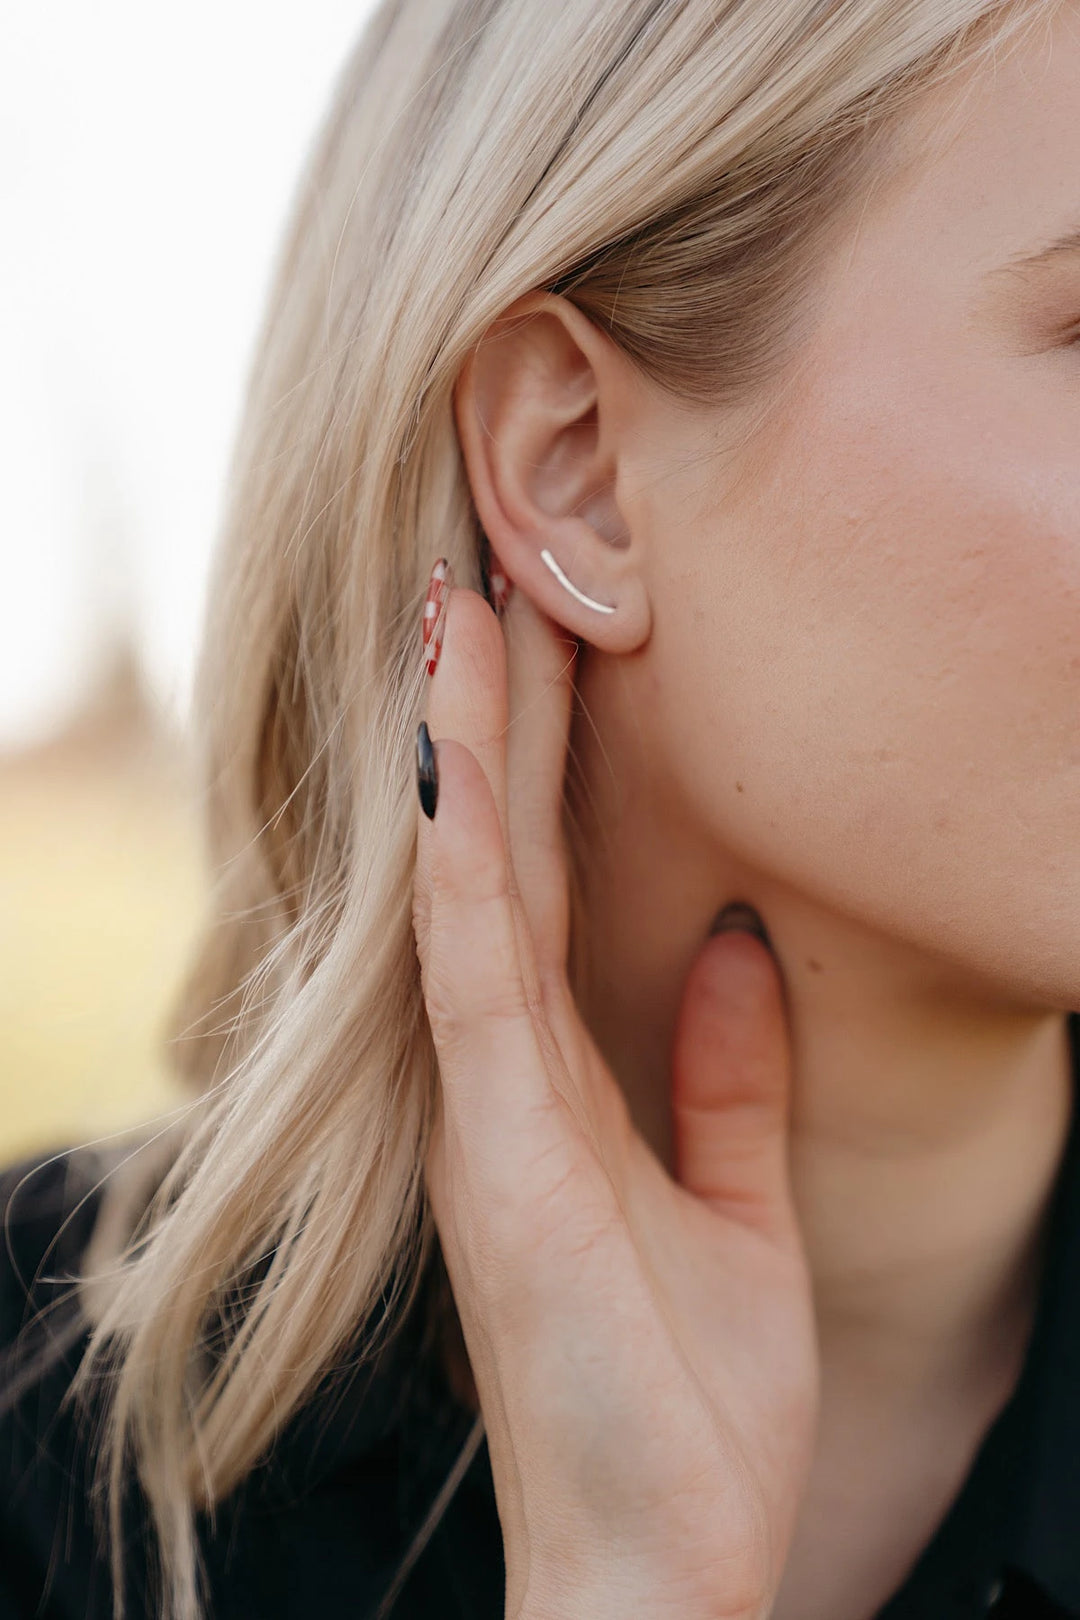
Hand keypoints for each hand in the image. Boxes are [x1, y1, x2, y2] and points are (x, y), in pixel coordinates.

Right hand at [411, 574, 818, 1619]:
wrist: (661, 1560)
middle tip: (492, 577)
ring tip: (460, 621)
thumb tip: (740, 941)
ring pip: (468, 893)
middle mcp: (500, 1077)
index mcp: (552, 1083)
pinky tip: (461, 773)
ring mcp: (490, 1110)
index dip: (544, 760)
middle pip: (499, 860)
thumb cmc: (689, 1399)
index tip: (554, 637)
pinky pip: (473, 980)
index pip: (545, 882)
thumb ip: (728, 1073)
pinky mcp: (500, 1154)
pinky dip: (466, 868)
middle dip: (497, 717)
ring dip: (464, 756)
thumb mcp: (737, 1205)